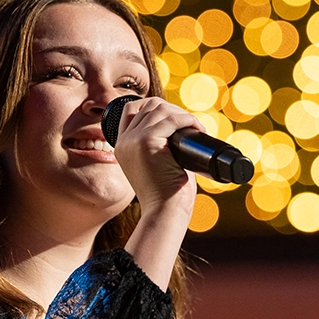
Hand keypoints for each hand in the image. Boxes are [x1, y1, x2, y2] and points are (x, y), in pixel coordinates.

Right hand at [117, 98, 204, 288]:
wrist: (164, 212)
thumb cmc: (167, 193)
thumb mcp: (155, 165)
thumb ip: (158, 147)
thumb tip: (180, 127)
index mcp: (122, 146)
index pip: (133, 110)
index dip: (156, 107)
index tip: (176, 119)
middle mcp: (123, 141)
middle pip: (148, 106)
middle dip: (172, 109)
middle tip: (190, 125)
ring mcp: (132, 140)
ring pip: (160, 110)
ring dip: (182, 114)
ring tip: (196, 127)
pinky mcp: (145, 142)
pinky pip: (170, 119)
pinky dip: (187, 120)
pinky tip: (197, 128)